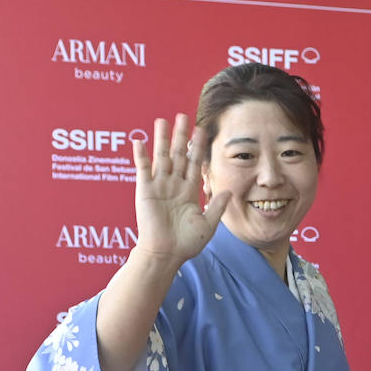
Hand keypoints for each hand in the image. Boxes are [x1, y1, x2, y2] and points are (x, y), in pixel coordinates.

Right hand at [132, 115, 229, 265]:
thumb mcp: (207, 224)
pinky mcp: (145, 191)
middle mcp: (174, 185)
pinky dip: (141, 155)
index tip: (202, 130)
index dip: (197, 147)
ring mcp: (159, 186)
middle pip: (178, 155)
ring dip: (162, 139)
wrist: (166, 254)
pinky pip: (143, 170)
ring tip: (163, 121)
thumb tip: (229, 191)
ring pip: (161, 157)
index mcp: (188, 191)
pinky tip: (141, 141)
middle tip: (184, 116)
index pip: (194, 164)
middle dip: (181, 136)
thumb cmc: (186, 243)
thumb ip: (217, 206)